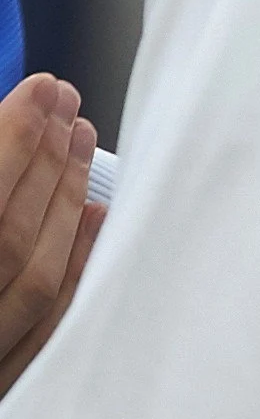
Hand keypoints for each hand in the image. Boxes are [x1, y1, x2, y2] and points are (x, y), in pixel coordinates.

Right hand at [0, 72, 100, 395]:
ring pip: (31, 279)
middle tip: (69, 101)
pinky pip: (39, 329)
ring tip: (81, 138)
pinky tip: (93, 216)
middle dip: (43, 159)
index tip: (42, 89)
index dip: (11, 138)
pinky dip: (73, 268)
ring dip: (63, 202)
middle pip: (5, 233)